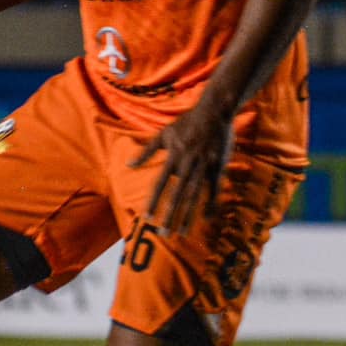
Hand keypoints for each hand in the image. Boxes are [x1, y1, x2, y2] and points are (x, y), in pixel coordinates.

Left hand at [132, 99, 234, 235]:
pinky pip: (214, 188)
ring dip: (189, 216)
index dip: (154, 201)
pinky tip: (207, 218)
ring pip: (195, 195)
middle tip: (165, 234)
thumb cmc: (186, 122)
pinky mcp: (218, 166)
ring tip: (184, 233)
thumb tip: (128, 165)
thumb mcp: (164, 134)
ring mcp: (204, 166)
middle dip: (171, 215)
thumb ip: (146, 151)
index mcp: (174, 157)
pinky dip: (211, 203)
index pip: (160, 183)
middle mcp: (188, 164)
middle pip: (178, 195)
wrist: (214, 111)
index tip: (147, 217)